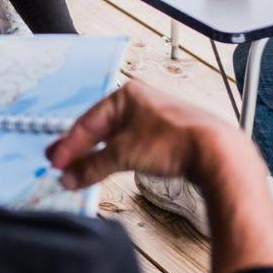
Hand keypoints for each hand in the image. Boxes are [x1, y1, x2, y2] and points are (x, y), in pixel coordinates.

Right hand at [46, 80, 244, 190]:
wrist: (216, 152)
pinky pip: (133, 145)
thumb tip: (70, 176)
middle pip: (101, 128)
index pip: (87, 121)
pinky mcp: (167, 136)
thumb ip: (92, 166)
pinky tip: (112, 167)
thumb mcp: (123, 154)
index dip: (69, 145)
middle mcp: (140, 102)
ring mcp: (154, 118)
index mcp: (126, 95)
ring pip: (117, 138)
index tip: (56, 163)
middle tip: (61, 164)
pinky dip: (118, 157)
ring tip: (82, 171)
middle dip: (81, 150)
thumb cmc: (174, 141)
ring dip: (98, 156)